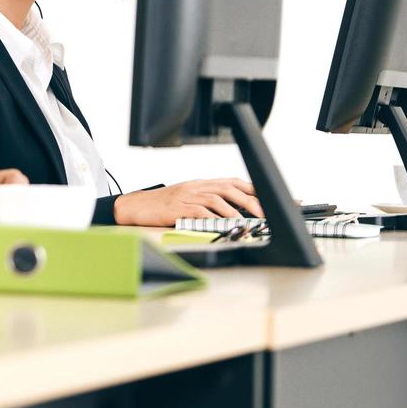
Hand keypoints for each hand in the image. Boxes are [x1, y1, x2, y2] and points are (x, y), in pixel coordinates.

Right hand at [112, 179, 262, 226]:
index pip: (232, 182)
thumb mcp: (188, 198)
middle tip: (263, 214)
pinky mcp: (178, 208)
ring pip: (216, 198)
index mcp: (201, 183)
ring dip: (234, 211)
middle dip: (249, 201)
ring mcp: (187, 196)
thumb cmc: (163, 205)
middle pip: (228, 188)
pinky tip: (223, 225)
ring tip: (246, 222)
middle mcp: (196, 186)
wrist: (136, 206)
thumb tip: (237, 212)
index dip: (253, 189)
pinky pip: (200, 211)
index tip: (270, 198)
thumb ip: (208, 201)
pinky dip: (213, 218)